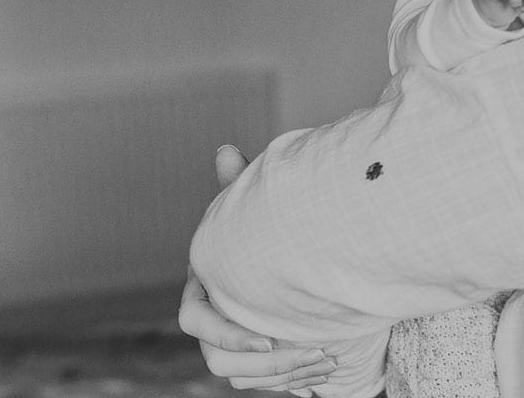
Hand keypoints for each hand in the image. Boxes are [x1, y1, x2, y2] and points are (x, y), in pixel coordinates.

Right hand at [178, 145, 336, 393]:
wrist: (295, 267)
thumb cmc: (266, 236)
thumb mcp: (253, 212)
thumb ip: (237, 187)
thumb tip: (225, 149)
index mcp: (203, 289)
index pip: (194, 322)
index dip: (227, 332)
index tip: (268, 336)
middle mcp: (212, 324)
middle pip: (220, 362)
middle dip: (266, 364)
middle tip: (311, 352)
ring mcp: (232, 349)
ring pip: (244, 379)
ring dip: (286, 375)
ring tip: (328, 359)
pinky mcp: (255, 366)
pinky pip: (266, 386)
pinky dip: (296, 382)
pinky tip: (329, 367)